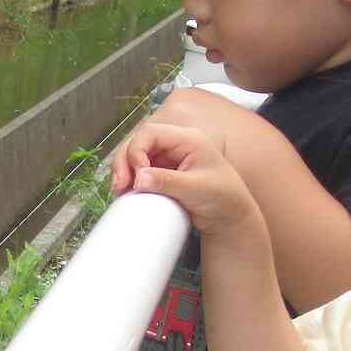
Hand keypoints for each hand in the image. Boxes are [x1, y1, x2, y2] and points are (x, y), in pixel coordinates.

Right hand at [108, 119, 263, 240]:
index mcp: (188, 139)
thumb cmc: (223, 197)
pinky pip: (141, 170)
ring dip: (125, 171)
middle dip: (125, 162)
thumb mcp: (196, 188)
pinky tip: (126, 192)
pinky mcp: (163, 172)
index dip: (137, 151)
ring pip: (136, 156)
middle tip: (120, 185)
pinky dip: (131, 180)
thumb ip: (167, 181)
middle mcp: (175, 144)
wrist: (230, 216)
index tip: (137, 175)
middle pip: (139, 143)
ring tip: (120, 191)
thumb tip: (138, 178)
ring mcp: (168, 158)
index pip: (151, 134)